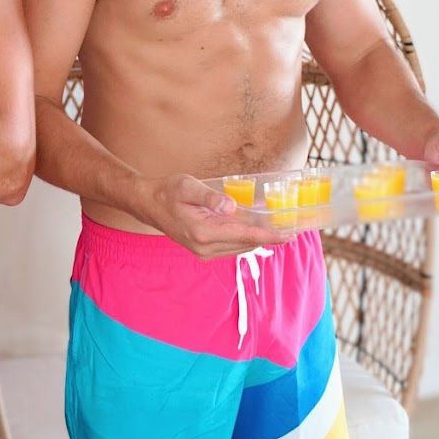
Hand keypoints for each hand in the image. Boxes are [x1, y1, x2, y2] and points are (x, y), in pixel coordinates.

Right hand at [138, 173, 295, 257]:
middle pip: (247, 244)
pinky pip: (232, 246)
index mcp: (203, 232)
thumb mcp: (188, 186)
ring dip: (258, 236)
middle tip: (290, 226)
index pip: (245, 236)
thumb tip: (231, 206)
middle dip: (269, 235)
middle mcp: (205, 248)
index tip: (290, 235)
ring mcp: (204, 252)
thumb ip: (210, 197)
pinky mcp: (204, 251)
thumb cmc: (168, 191)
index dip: (270, 235)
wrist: (148, 204)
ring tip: (275, 224)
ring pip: (241, 247)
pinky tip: (253, 224)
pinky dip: (245, 237)